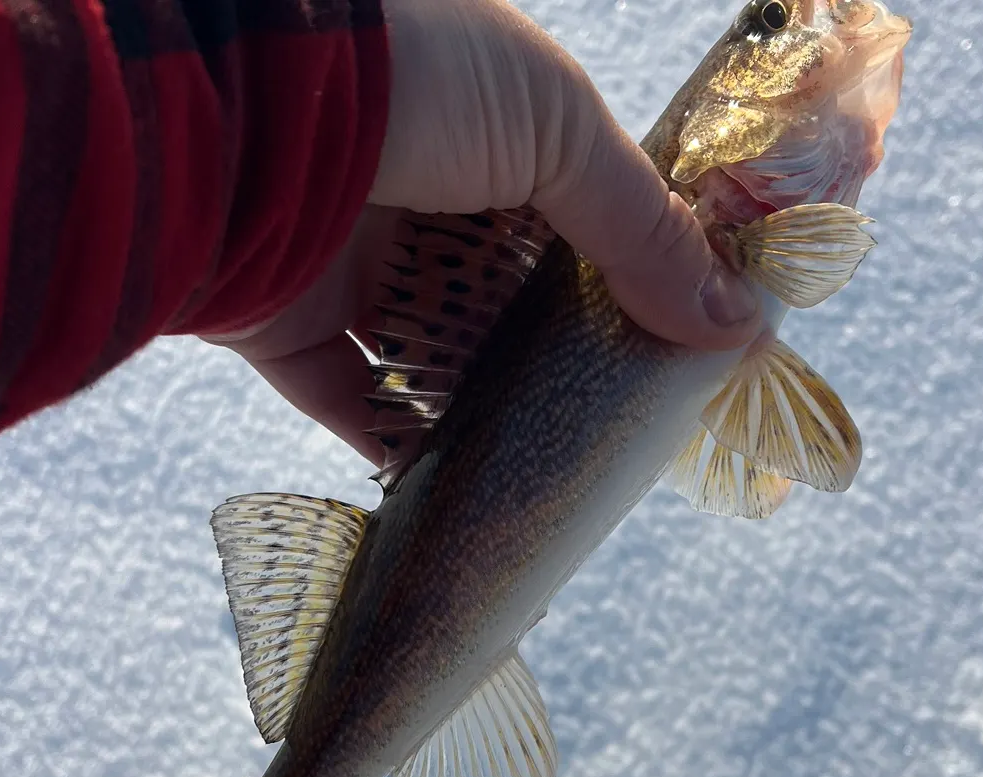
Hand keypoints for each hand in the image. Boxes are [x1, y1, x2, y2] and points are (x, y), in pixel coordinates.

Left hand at [208, 0, 758, 464]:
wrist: (246, 105)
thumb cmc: (416, 76)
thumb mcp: (557, 128)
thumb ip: (642, 228)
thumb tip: (736, 324)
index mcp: (488, 135)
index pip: (576, 223)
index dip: (632, 283)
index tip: (688, 350)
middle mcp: (420, 201)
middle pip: (510, 305)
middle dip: (566, 364)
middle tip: (630, 427)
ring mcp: (351, 269)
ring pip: (438, 364)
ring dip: (495, 417)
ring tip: (561, 477)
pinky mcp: (293, 333)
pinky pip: (358, 409)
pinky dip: (407, 452)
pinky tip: (470, 495)